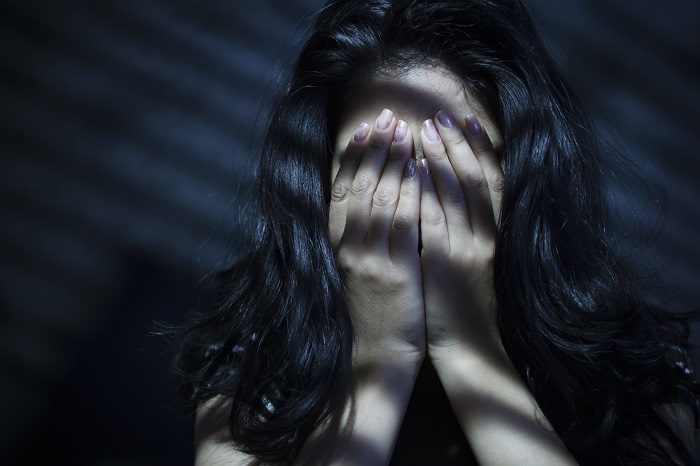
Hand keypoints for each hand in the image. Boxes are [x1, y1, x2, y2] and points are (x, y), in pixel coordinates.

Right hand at [329, 109, 424, 369]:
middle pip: (360, 186)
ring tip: (405, 130)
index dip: (353, 157)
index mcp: (338, 245)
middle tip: (388, 116)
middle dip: (375, 148)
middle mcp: (348, 246)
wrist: (375, 357)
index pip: (342, 190)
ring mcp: (369, 258)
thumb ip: (357, 236)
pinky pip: (400, 226)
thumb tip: (365, 200)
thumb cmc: (370, 312)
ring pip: (379, 199)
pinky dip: (407, 195)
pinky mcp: (393, 272)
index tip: (364, 128)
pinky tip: (418, 170)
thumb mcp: (356, 271)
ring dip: (392, 161)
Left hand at [417, 110, 503, 363]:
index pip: (490, 181)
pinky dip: (426, 190)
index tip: (466, 121)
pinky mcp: (444, 261)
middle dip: (456, 144)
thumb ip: (468, 229)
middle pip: (473, 178)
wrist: (468, 344)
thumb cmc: (464, 302)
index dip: (479, 149)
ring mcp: (465, 246)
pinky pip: (434, 218)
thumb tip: (450, 196)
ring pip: (455, 191)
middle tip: (441, 115)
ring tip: (426, 128)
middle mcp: (483, 234)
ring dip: (440, 156)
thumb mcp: (473, 260)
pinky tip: (415, 168)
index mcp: (492, 234)